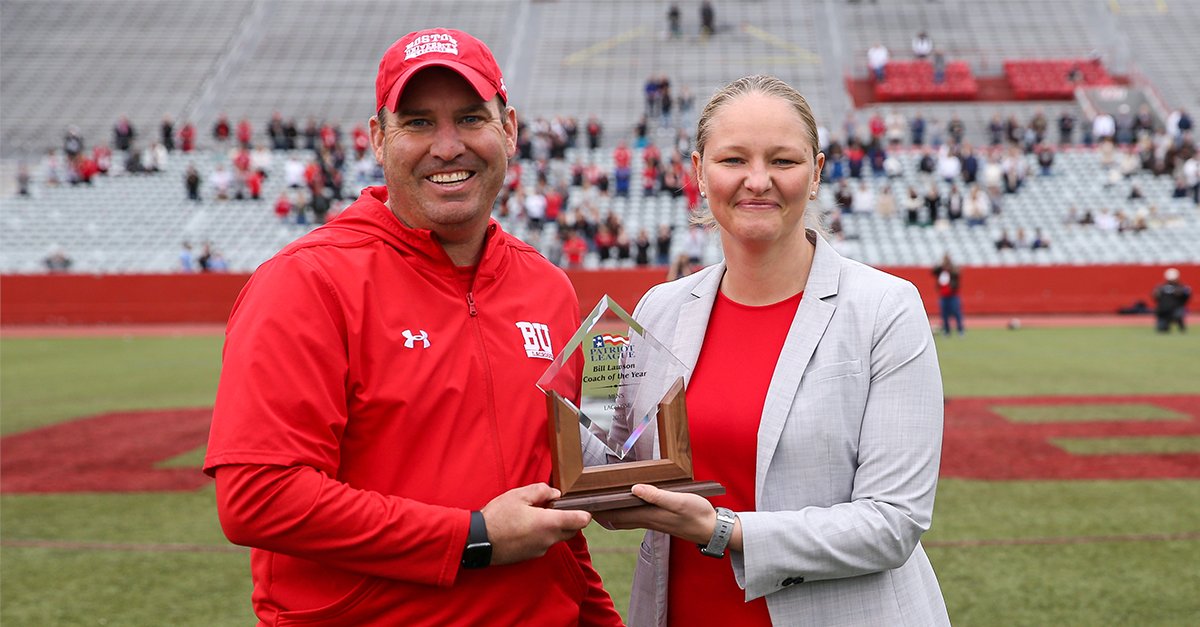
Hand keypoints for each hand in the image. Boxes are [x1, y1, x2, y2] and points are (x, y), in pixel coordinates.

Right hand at [481, 483, 590, 565]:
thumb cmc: (498, 517)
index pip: (581, 521)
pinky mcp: (531, 556)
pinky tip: (526, 527)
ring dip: (553, 527)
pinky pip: (544, 543)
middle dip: (569, 519)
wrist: (479, 541)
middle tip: (553, 507)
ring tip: (535, 515)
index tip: (581, 506)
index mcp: (549, 523)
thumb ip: (541, 491)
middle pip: (572, 530)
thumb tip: (555, 494)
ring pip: (557, 537)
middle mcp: (549, 539)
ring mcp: (540, 550)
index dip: (585, 512)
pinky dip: (542, 535)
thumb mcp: (519, 495)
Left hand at [593, 484, 717, 544]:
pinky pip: (634, 515)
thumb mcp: (678, 500)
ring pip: (623, 517)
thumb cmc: (696, 513)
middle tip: (582, 501)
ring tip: (596, 500)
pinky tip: (623, 501)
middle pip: (615, 517)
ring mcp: (651, 520)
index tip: (581, 503)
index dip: (598, 510)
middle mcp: (646, 519)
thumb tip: (633, 489)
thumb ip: (657, 496)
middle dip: (599, 511)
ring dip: (609, 510)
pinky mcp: (658, 518)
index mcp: (647, 515)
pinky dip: (623, 509)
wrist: (712, 529)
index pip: (615, 514)